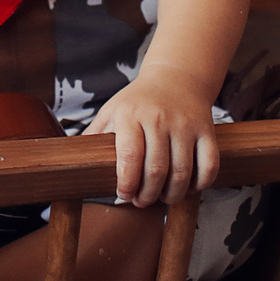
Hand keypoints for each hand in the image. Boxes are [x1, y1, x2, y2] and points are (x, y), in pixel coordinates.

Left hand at [87, 68, 219, 206]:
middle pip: (156, 169)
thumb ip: (94, 138)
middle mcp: (159, 118)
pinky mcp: (206, 130)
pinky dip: (201, 184)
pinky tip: (189, 187)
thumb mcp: (111, 112)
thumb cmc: (137, 102)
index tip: (124, 195)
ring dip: (172, 195)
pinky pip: (209, 165)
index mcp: (130, 115)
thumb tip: (70, 165)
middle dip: (148, 194)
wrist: (176, 78)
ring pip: (182, 172)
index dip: (127, 183)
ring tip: (162, 198)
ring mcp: (185, 124)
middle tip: (142, 201)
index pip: (129, 156)